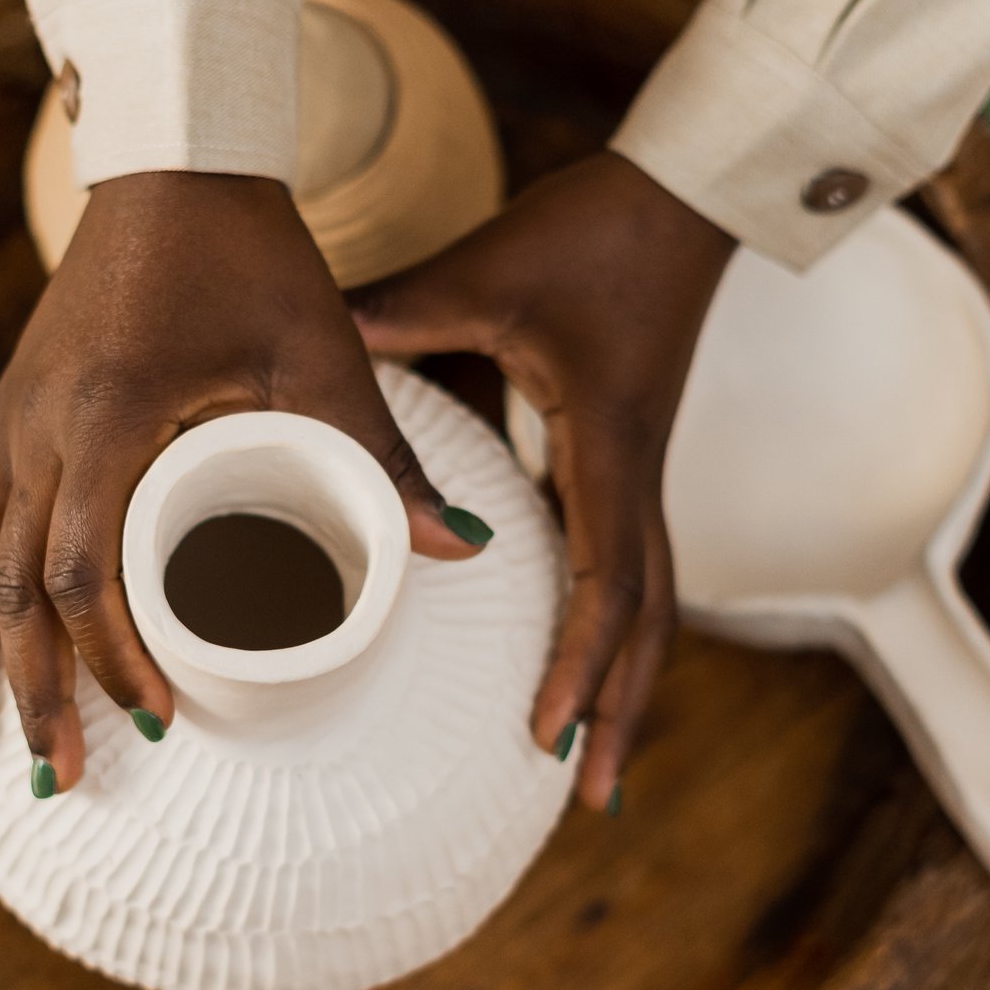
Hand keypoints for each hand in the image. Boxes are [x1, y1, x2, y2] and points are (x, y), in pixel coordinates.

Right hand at [0, 170, 487, 793]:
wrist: (178, 155)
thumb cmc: (254, 252)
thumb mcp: (323, 352)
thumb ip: (380, 453)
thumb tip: (459, 552)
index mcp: (111, 415)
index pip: (86, 569)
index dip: (109, 657)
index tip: (152, 719)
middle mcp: (39, 423)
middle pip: (13, 585)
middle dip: (30, 689)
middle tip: (58, 776)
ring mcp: (11, 412)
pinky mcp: (6, 400)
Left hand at [350, 152, 735, 811]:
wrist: (687, 189)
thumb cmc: (592, 229)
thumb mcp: (483, 274)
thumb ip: (393, 317)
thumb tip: (302, 350)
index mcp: (608, 446)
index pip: (608, 581)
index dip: (582, 664)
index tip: (548, 735)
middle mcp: (638, 473)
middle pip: (649, 622)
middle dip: (622, 710)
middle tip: (590, 800)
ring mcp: (643, 468)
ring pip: (652, 603)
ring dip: (628, 682)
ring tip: (596, 765)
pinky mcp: (632, 455)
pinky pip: (633, 563)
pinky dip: (612, 627)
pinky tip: (576, 658)